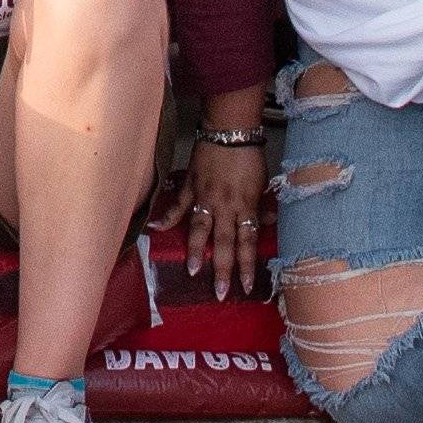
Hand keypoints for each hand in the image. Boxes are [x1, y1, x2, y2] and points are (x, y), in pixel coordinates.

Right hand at [162, 135, 272, 300]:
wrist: (230, 129)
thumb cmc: (250, 155)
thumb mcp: (262, 182)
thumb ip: (260, 204)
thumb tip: (264, 222)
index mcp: (245, 205)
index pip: (247, 241)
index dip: (247, 265)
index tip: (247, 286)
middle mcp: (225, 205)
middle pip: (223, 242)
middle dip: (222, 268)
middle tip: (218, 292)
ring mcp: (205, 196)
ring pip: (200, 229)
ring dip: (195, 250)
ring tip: (192, 270)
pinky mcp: (190, 185)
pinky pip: (179, 204)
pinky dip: (168, 216)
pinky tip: (157, 229)